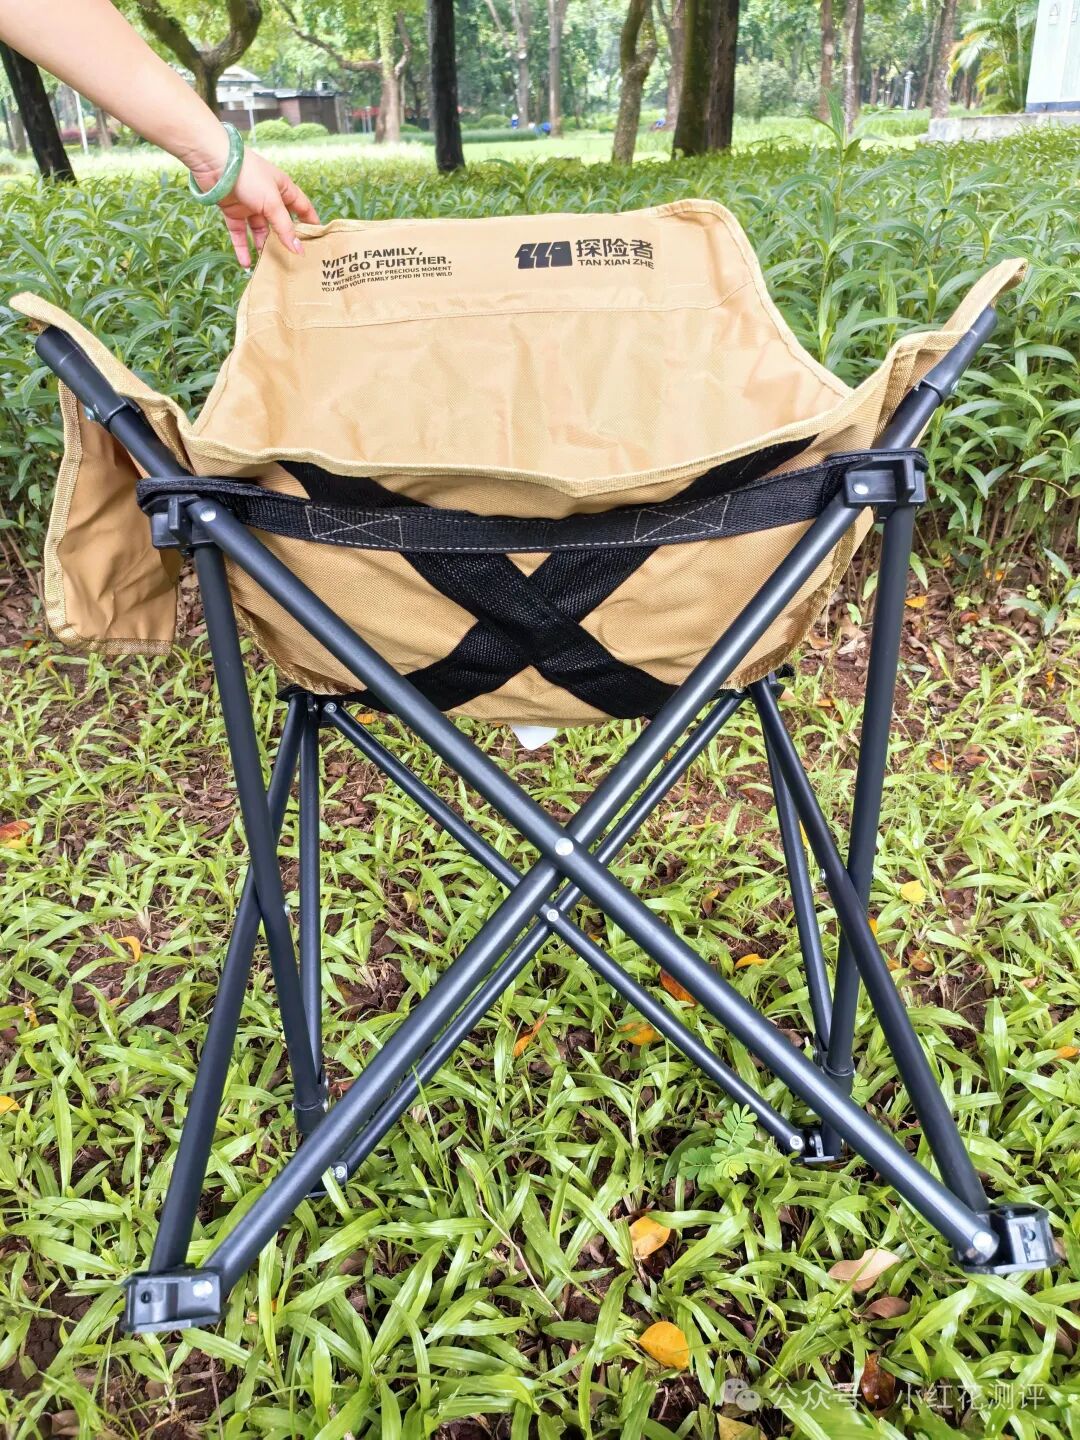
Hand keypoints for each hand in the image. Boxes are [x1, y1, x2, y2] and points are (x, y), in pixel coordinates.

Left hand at [189, 147, 319, 266]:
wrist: (214, 163)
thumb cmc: (249, 175)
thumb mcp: (272, 202)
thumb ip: (285, 228)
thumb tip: (299, 250)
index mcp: (283, 189)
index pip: (302, 208)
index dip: (310, 222)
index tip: (318, 241)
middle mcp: (268, 198)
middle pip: (280, 224)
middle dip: (285, 241)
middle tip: (293, 261)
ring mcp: (250, 206)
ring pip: (260, 232)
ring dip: (263, 248)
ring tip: (268, 266)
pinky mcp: (233, 212)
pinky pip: (240, 234)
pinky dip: (242, 248)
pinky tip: (246, 264)